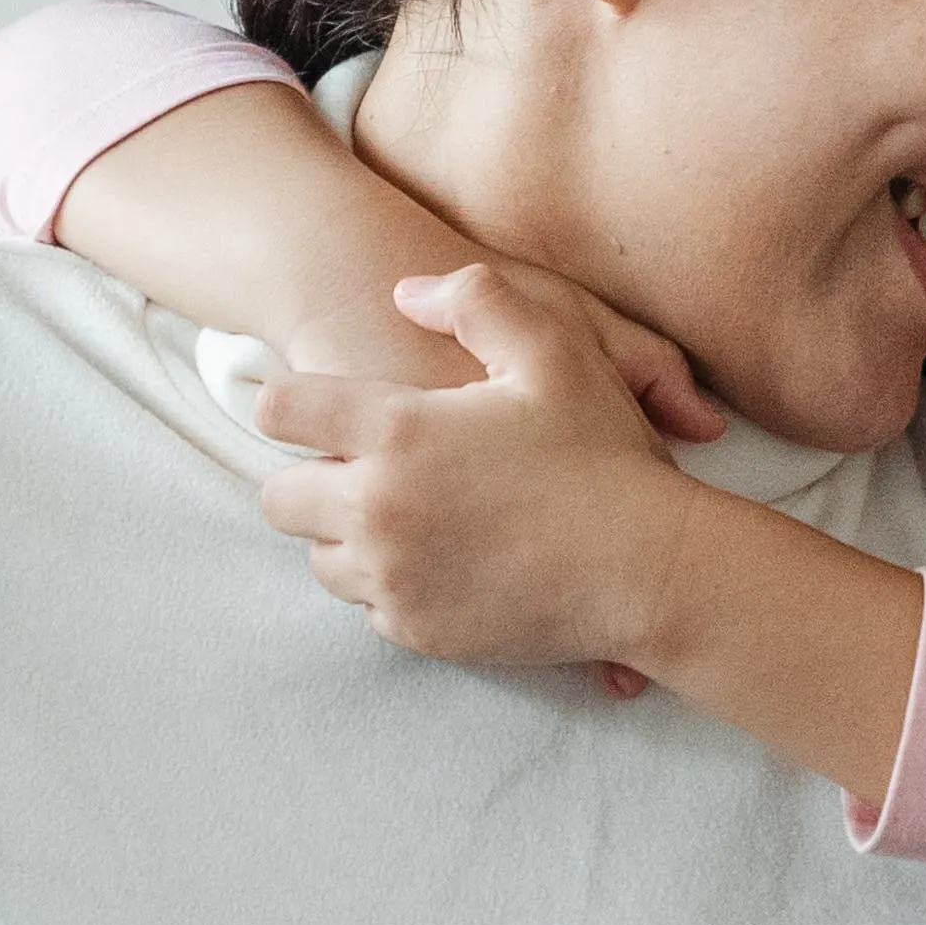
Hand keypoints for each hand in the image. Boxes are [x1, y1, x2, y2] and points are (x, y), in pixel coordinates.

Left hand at [250, 263, 716, 676]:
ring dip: (348, 538)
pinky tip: (444, 561)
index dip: (291, 403)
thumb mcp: (556, 348)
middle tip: (362, 471)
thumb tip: (406, 293)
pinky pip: (371, 608)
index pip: (281, 412)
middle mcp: (378, 510)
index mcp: (398, 434)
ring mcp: (393, 579)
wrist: (647, 571)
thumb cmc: (605, 455)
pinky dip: (392, 586)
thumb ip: (475, 301)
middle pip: (278, 500)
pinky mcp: (417, 631)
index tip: (316, 408)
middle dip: (308, 481)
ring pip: (321, 560)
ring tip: (410, 517)